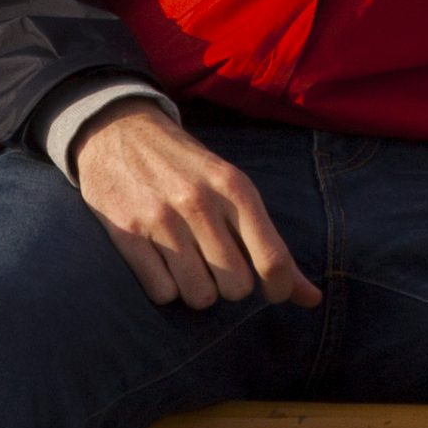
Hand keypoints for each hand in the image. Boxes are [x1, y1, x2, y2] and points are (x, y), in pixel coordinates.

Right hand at [68, 103, 321, 310]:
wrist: (116, 129)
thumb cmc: (185, 166)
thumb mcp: (232, 188)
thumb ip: (270, 242)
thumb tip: (312, 299)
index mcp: (233, 187)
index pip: (273, 260)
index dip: (279, 289)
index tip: (271, 291)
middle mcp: (198, 201)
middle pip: (236, 286)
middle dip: (229, 286)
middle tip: (216, 265)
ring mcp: (160, 217)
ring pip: (198, 296)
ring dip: (195, 289)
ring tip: (187, 265)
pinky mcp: (126, 232)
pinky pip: (161, 293)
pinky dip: (164, 287)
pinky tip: (159, 263)